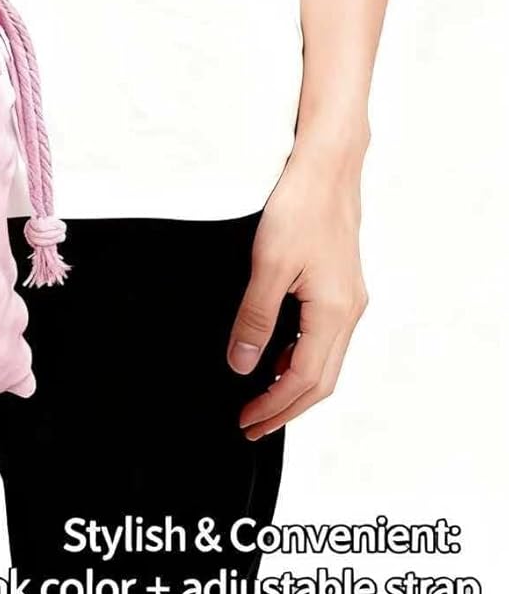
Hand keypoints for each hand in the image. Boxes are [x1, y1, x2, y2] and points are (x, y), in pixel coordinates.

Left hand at [228, 133, 368, 439]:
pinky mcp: (341, 286)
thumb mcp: (268, 264)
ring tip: (261, 400)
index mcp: (333, 312)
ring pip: (326, 361)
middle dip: (287, 408)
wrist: (326, 167)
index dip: (275, 406)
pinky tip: (278, 357)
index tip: (247, 422)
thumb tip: (244, 364)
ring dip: (295, 386)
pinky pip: (325, 339)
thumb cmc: (299, 207)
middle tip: (252, 425)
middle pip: (321, 380)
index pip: (305, 380)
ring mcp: (349, 299)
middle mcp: (349, 311)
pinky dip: (302, 359)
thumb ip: (256, 318)